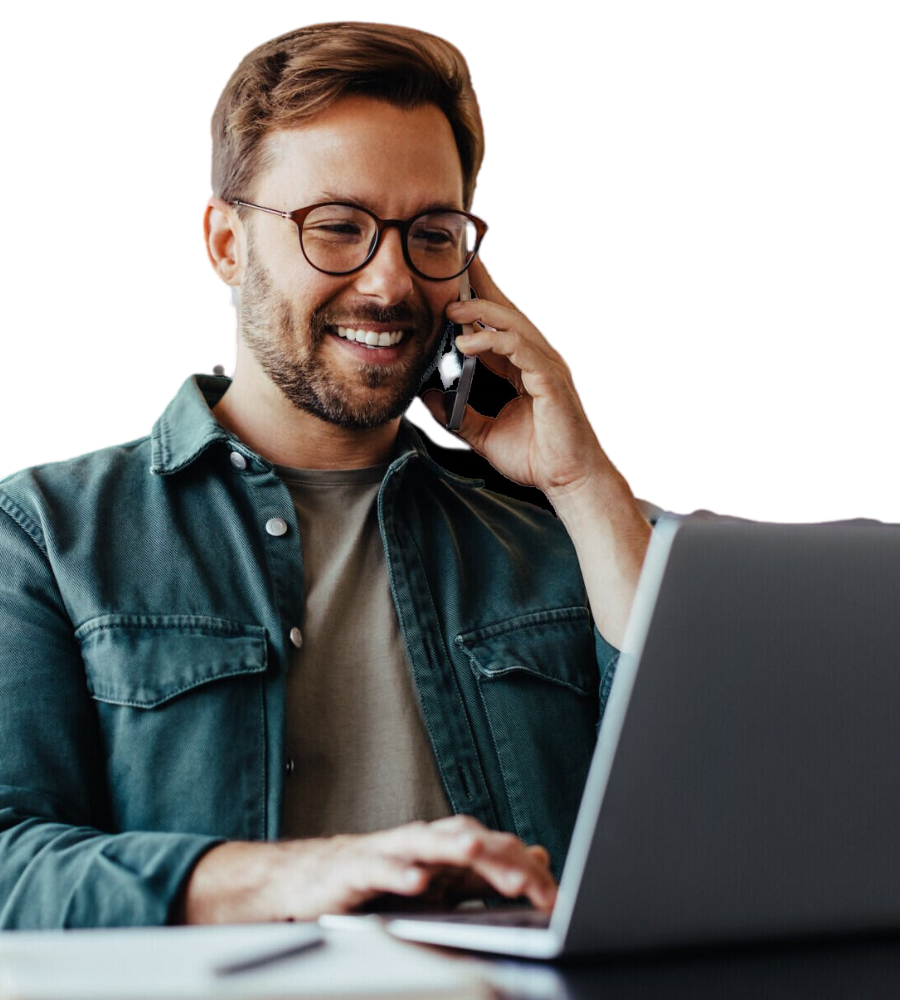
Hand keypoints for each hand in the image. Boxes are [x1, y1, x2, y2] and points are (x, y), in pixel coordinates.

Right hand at [178, 815, 556, 923]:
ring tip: (477, 854)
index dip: (524, 873)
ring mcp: (388, 852)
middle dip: (500, 860)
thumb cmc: (377, 883)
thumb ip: (486, 875)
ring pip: (425, 842)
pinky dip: (399, 871)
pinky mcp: (355, 868)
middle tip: (532, 883)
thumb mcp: (439, 885)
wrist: (307, 882)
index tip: (554, 899)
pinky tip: (417, 880)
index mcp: (445, 850)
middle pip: (467, 841)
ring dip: (453, 847)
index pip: (494, 854)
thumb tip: (537, 857)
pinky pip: (379, 867)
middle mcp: (421, 844)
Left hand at [420, 257, 650, 648]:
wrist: (568, 481)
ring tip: (452, 306)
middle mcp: (538, 359)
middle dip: (482, 287)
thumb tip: (426, 399)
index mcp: (524, 366)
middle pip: (508, 313)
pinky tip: (468, 340)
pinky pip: (520, 350)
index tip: (453, 279)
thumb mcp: (482, 434)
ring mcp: (548, 367)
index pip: (498, 324)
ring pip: (514, 325)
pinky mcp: (551, 380)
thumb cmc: (537, 458)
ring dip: (482, 311)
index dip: (477, 300)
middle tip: (454, 265)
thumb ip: (457, 415)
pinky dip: (494, 340)